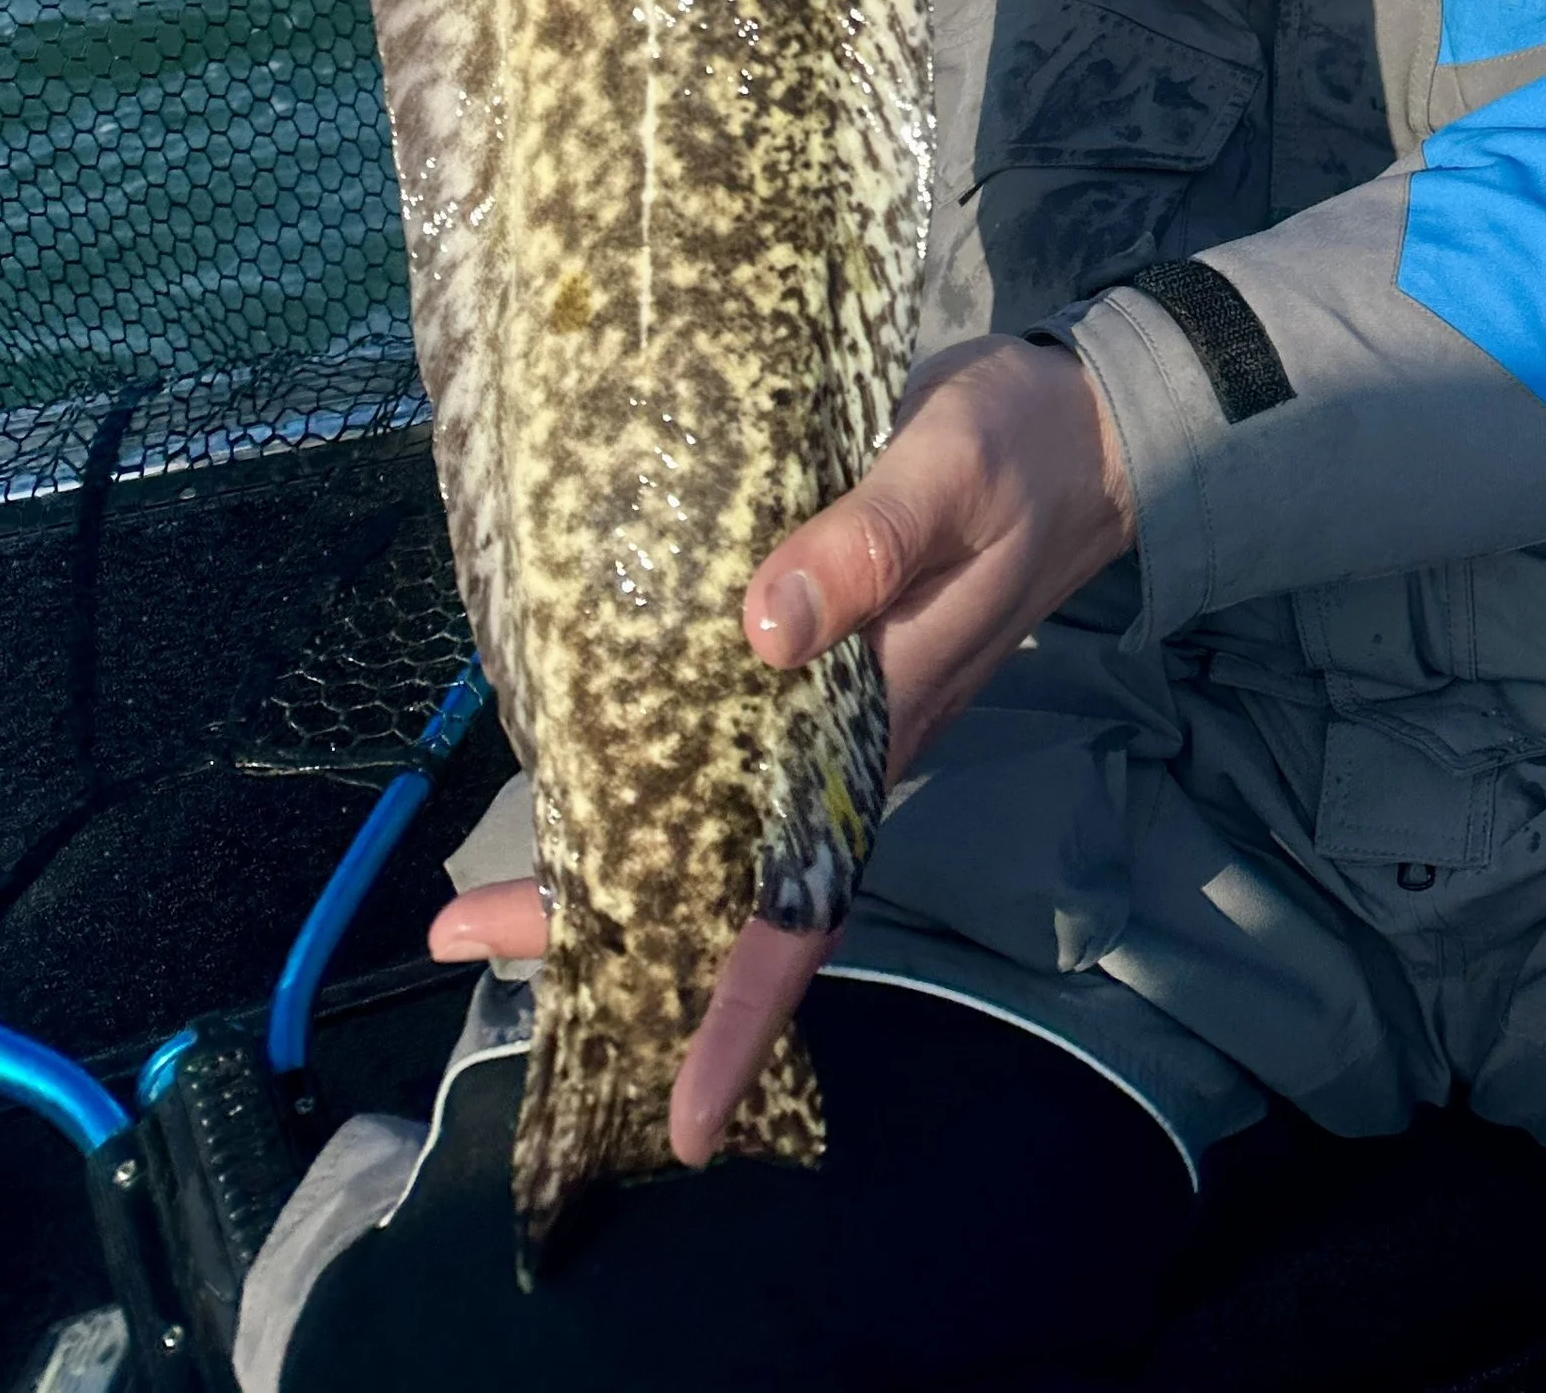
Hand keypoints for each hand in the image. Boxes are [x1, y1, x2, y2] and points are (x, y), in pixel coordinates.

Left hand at [431, 334, 1134, 1162]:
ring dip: (611, 860)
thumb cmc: (1021, 452)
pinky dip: (651, 779)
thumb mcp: (951, 469)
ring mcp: (836, 709)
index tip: (685, 1114)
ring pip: (717, 823)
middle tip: (461, 937)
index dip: (742, 1009)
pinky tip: (584, 773)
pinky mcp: (822, 661)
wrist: (1084, 430)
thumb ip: (867, 542)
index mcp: (887, 718)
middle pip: (729, 881)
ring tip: (483, 892)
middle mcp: (851, 744)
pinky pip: (729, 754)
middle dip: (608, 929)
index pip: (808, 900)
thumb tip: (760, 632)